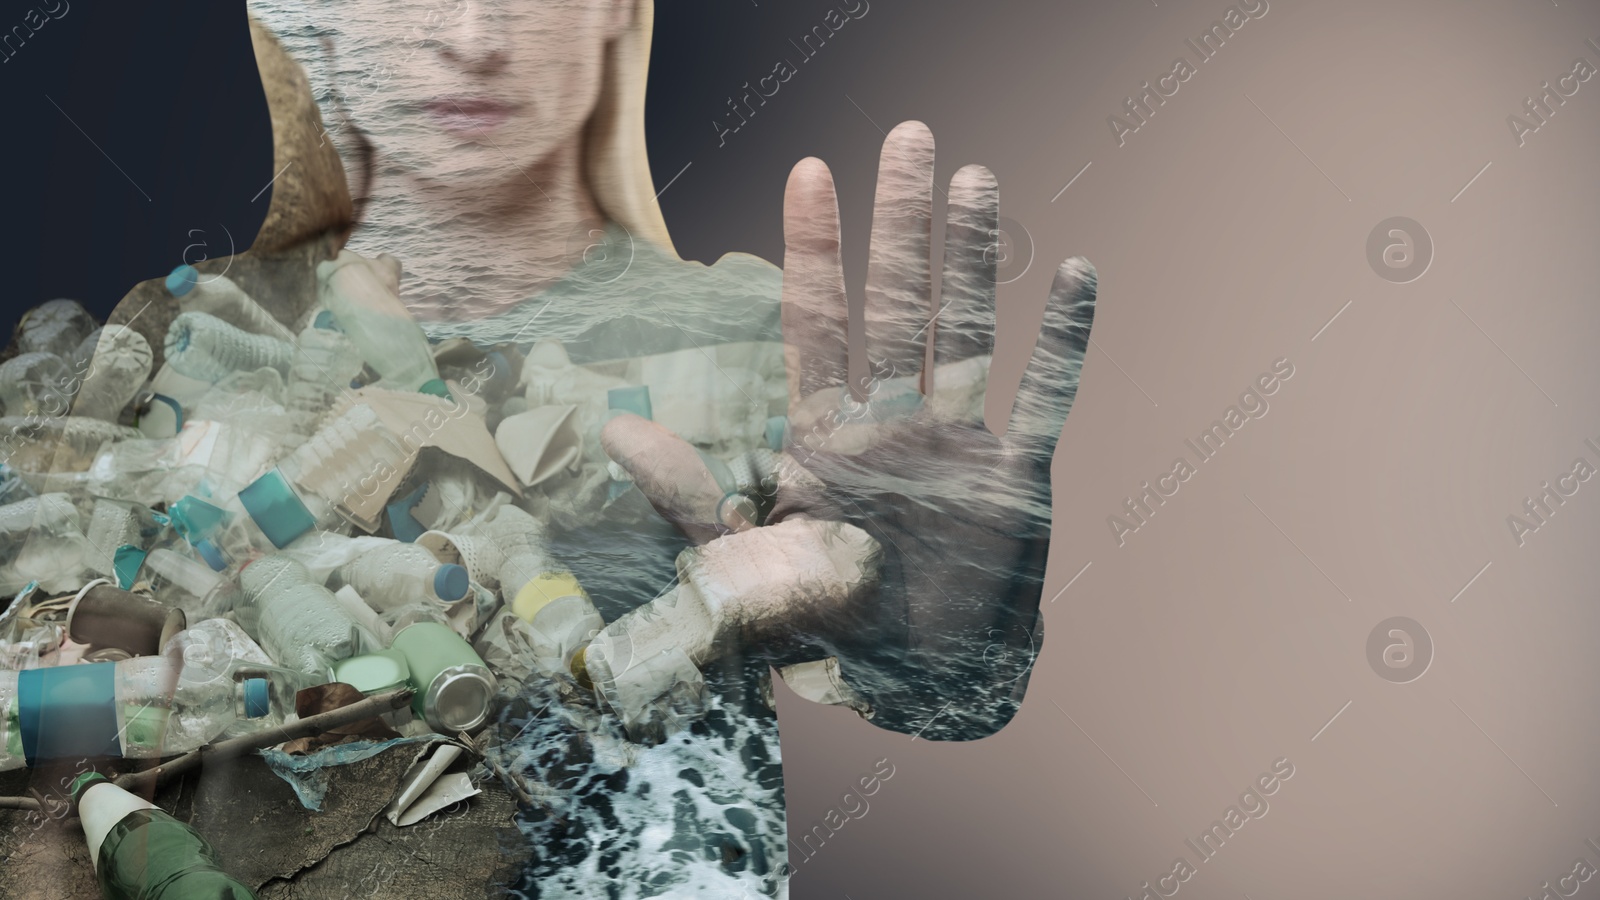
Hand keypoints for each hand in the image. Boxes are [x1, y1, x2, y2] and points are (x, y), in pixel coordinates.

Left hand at [601, 121, 1094, 739]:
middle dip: (900, 225)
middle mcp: (893, 426)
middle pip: (897, 306)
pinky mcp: (1013, 480)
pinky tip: (1075, 278)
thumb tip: (617, 428)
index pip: (818, 327)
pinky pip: (1043, 399)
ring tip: (975, 182)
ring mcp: (956, 445)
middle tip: (908, 135)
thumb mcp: (742, 572)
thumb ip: (687, 499)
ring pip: (967, 334)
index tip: (811, 173)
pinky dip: (1061, 345)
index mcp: (827, 440)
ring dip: (972, 262)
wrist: (917, 690)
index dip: (815, 252)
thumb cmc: (825, 634)